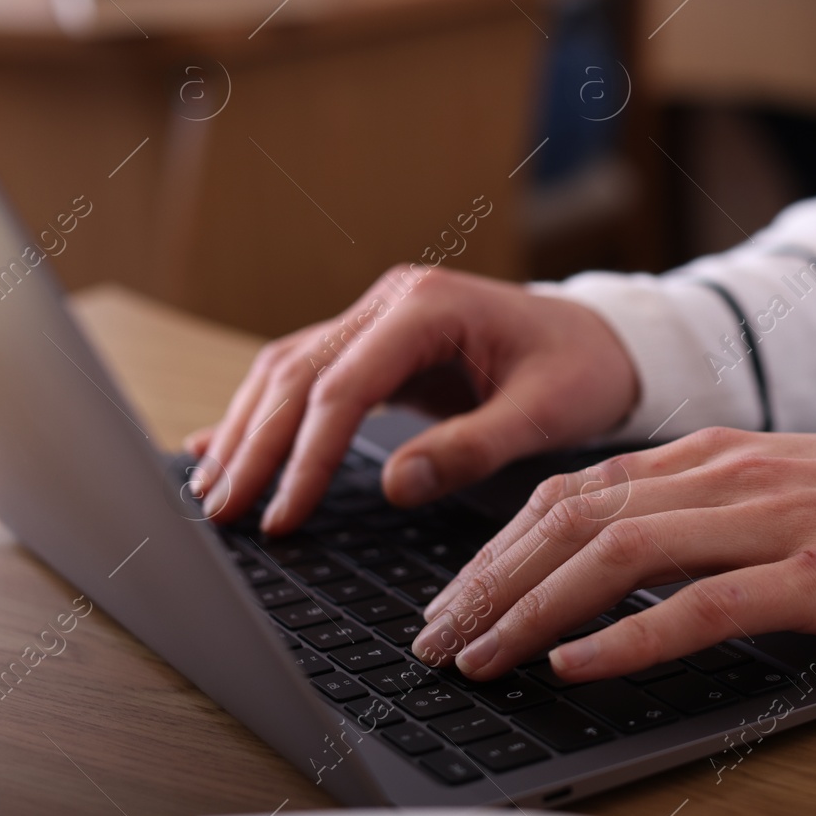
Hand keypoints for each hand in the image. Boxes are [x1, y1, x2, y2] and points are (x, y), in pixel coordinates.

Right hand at [186, 266, 638, 533]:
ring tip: (212, 494)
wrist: (602, 339)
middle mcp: (394, 300)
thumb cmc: (582, 369)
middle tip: (221, 514)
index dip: (307, 454)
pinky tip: (221, 448)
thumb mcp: (545, 413)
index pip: (344, 384)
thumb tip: (397, 484)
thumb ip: (474, 446)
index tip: (283, 515)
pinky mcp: (379, 343)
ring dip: (248, 430)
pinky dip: (266, 414)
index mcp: (431, 306)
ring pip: (289, 370)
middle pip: (299, 373)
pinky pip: (309, 375)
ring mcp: (381, 316)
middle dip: (256, 446)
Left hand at [410, 427, 815, 681]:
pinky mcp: (815, 574)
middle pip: (575, 517)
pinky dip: (628, 638)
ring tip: (478, 657)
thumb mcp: (785, 488)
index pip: (577, 490)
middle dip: (489, 581)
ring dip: (532, 608)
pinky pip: (700, 605)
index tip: (455, 595)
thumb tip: (627, 565)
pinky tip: (576, 666)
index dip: (500, 545)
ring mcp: (770, 520)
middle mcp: (727, 474)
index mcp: (716, 452)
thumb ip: (708, 512)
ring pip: (618, 553)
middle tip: (436, 638)